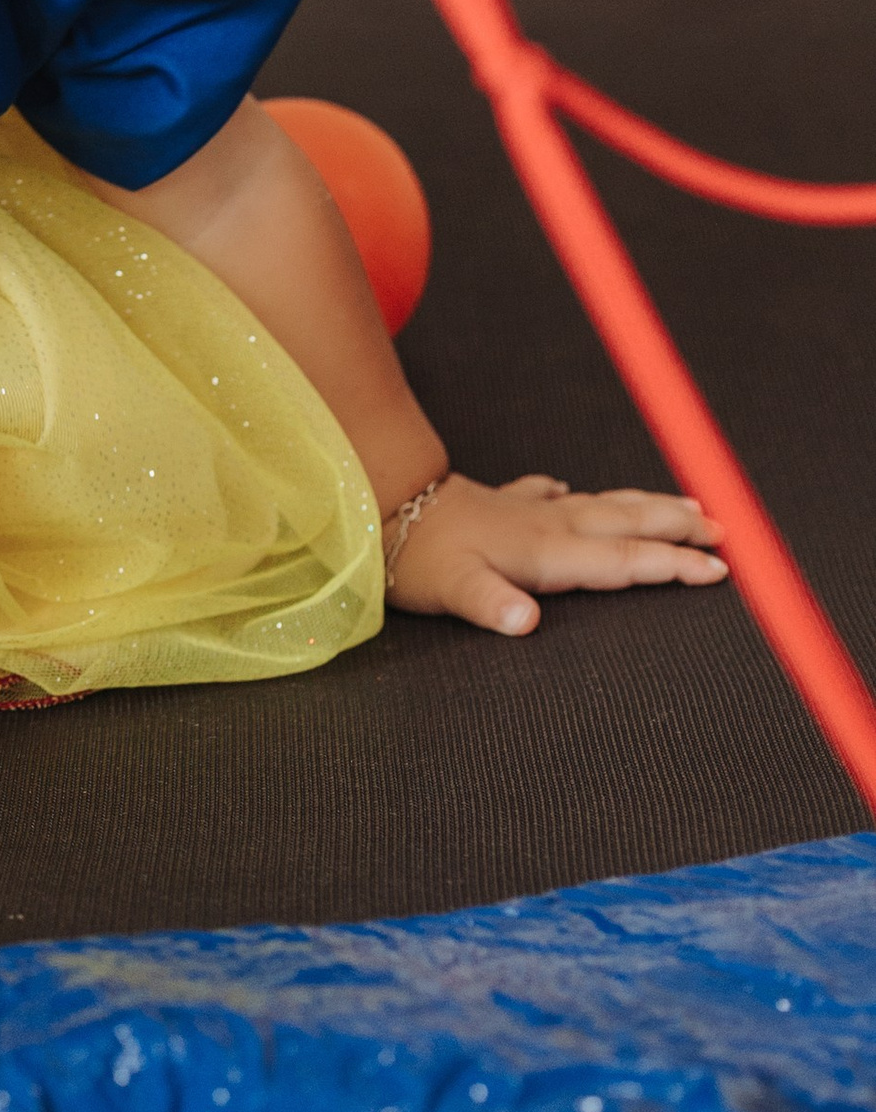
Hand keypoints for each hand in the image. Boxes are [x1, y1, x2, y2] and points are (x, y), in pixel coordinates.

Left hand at [386, 469, 726, 633]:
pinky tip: (569, 490)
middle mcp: (549, 525)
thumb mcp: (454, 589)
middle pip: (629, 522)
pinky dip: (572, 495)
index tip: (718, 569)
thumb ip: (492, 604)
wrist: (383, 503)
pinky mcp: (503, 501)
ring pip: (603, 504)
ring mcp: (528, 509)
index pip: (625, 560)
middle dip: (680, 525)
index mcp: (548, 551)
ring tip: (686, 504)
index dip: (673, 565)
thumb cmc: (419, 557)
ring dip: (647, 504)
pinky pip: (551, 495)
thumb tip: (525, 622)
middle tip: (728, 531)